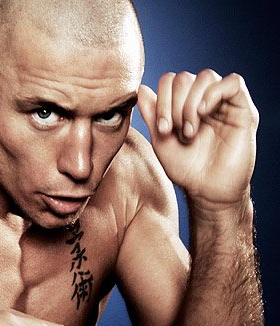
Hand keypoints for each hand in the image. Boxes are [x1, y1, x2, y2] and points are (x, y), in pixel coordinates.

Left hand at [137, 70, 258, 209]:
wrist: (207, 189)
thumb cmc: (185, 167)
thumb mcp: (160, 140)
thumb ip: (151, 114)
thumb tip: (141, 89)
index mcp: (183, 104)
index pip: (170, 81)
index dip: (161, 98)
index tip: (161, 128)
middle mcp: (203, 100)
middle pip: (184, 77)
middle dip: (174, 104)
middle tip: (174, 131)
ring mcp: (223, 103)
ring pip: (206, 77)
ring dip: (190, 103)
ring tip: (189, 131)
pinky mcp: (243, 110)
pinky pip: (233, 82)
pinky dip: (214, 92)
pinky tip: (204, 112)